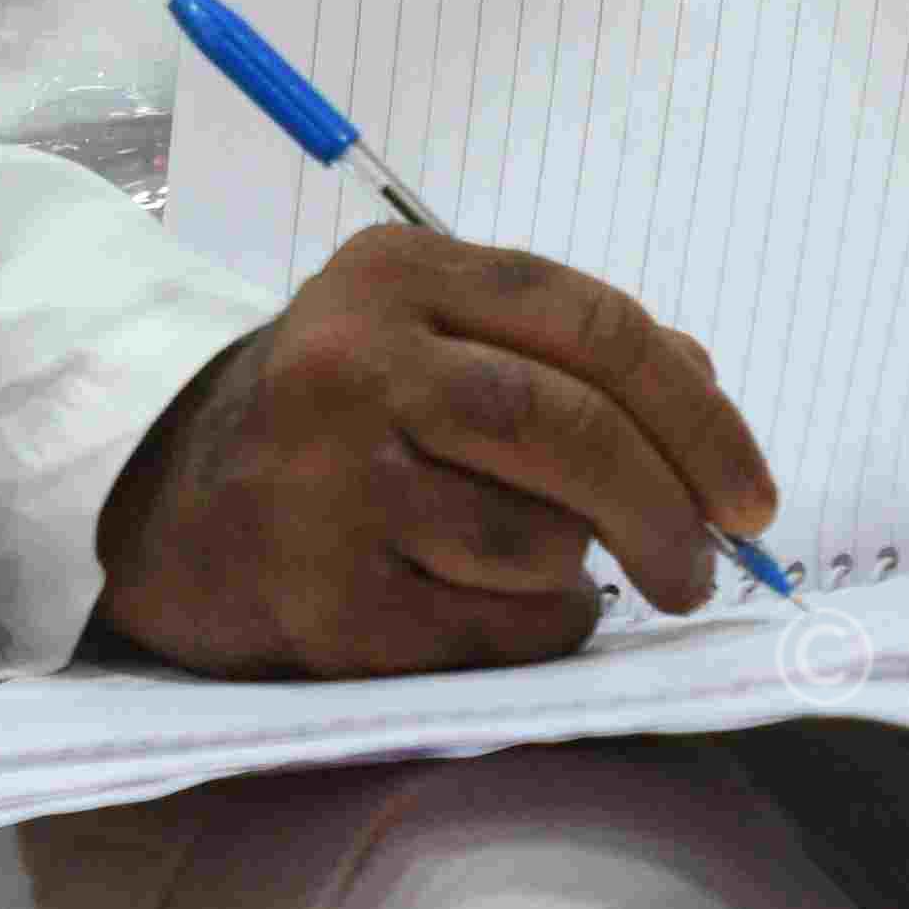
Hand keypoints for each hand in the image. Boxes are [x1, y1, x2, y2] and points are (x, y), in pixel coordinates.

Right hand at [89, 221, 780, 674]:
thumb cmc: (328, 417)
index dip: (699, 415)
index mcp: (395, 276)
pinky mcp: (325, 599)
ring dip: (580, 575)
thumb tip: (706, 390)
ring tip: (551, 574)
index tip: (751, 493)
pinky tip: (503, 612)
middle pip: (575, 432)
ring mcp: (331, 483)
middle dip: (671, 512)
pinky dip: (536, 632)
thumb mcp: (423, 334)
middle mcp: (355, 363)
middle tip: (705, 567)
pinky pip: (497, 631)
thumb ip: (561, 347)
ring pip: (542, 542)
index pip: (593, 325)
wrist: (158, 502)